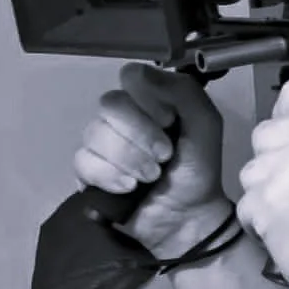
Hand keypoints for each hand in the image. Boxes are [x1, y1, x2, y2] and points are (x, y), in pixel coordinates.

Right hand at [74, 63, 228, 256]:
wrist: (188, 216)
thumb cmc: (197, 168)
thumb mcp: (205, 124)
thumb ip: (182, 92)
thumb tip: (138, 73)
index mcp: (148, 98)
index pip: (130, 76)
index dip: (147, 99)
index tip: (170, 121)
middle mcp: (120, 115)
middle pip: (109, 104)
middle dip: (141, 134)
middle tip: (164, 156)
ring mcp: (101, 142)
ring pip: (95, 133)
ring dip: (129, 158)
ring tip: (151, 177)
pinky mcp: (88, 171)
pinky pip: (83, 162)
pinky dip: (109, 176)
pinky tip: (129, 188)